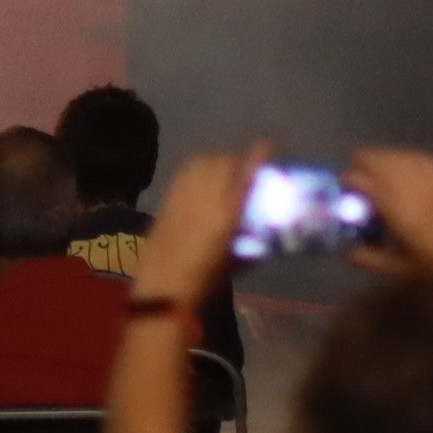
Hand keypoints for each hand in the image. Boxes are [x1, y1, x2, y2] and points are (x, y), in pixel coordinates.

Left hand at [131, 148, 264, 302]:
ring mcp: (183, 194)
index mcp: (227, 213)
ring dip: (217, 162)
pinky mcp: (167, 198)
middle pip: (222, 161)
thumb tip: (263, 234)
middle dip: (237, 161)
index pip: (245, 174)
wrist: (164, 285)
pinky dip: (198, 170)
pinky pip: (185, 172)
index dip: (257, 158)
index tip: (268, 147)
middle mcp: (205, 196)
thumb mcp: (236, 261)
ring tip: (225, 173)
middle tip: (246, 171)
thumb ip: (252, 243)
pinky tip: (202, 181)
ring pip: (202, 162)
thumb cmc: (206, 279)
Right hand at [347, 149, 432, 289]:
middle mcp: (413, 191)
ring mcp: (432, 184)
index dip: (347, 181)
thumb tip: (347, 250)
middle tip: (357, 181)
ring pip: (398, 156)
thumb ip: (368, 258)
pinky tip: (401, 165)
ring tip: (375, 171)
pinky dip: (406, 158)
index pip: (363, 181)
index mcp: (398, 211)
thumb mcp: (398, 270)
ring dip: (383, 160)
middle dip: (362, 165)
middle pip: (379, 159)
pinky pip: (422, 159)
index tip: (343, 191)